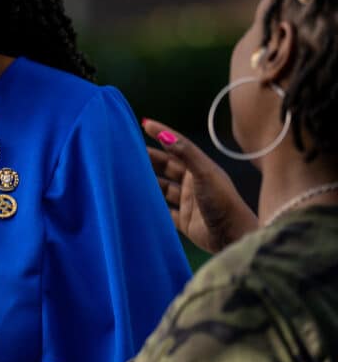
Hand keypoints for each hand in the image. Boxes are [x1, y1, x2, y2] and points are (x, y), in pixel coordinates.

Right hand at [142, 119, 257, 252]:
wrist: (233, 238)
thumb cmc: (223, 202)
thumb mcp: (205, 174)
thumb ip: (186, 154)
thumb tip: (165, 136)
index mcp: (201, 168)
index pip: (178, 146)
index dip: (162, 134)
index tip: (144, 123)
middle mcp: (194, 183)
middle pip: (168, 166)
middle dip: (150, 157)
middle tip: (129, 151)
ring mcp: (188, 202)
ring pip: (163, 187)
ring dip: (148, 181)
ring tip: (128, 175)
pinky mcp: (184, 221)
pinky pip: (163, 210)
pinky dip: (151, 206)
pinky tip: (137, 202)